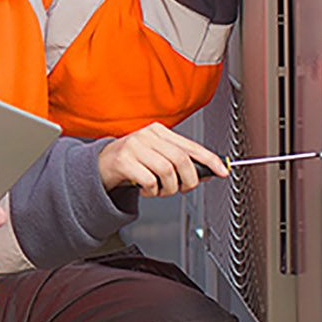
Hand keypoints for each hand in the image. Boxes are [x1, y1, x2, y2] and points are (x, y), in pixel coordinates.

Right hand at [98, 123, 227, 196]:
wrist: (99, 166)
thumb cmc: (131, 162)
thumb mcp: (156, 156)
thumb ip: (179, 162)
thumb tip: (208, 172)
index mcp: (159, 131)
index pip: (191, 145)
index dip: (209, 160)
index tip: (222, 171)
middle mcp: (147, 136)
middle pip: (181, 159)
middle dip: (188, 180)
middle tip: (183, 188)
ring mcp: (134, 147)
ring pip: (166, 171)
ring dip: (168, 188)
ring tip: (160, 190)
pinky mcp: (123, 161)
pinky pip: (149, 180)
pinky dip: (151, 191)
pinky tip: (146, 190)